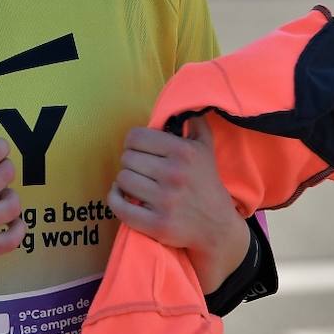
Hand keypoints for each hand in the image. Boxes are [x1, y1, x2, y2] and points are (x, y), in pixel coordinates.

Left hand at [107, 115, 249, 291]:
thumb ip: (194, 124)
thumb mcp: (206, 150)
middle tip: (141, 171)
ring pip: (121, 179)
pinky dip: (115, 199)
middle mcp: (174, 175)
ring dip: (124, 182)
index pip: (135, 137)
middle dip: (131, 163)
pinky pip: (118, 205)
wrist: (218, 229)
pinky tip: (124, 197)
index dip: (134, 143)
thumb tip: (182, 104)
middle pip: (126, 158)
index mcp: (183, 152)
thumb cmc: (206, 185)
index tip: (140, 151)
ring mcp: (165, 201)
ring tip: (137, 185)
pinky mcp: (157, 224)